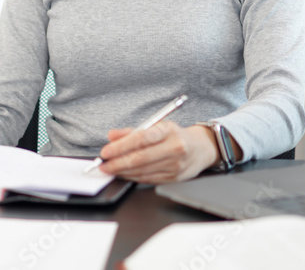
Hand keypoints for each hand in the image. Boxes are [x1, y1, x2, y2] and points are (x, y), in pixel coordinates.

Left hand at [97, 121, 218, 183]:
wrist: (201, 148)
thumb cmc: (176, 135)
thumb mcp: (157, 125)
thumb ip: (133, 131)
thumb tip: (112, 136)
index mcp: (169, 131)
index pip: (141, 139)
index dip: (121, 147)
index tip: (106, 151)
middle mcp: (174, 148)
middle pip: (140, 158)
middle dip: (117, 163)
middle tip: (103, 164)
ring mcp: (175, 166)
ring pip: (143, 171)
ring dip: (123, 172)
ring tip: (110, 169)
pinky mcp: (174, 179)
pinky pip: (148, 179)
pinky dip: (133, 177)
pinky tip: (124, 174)